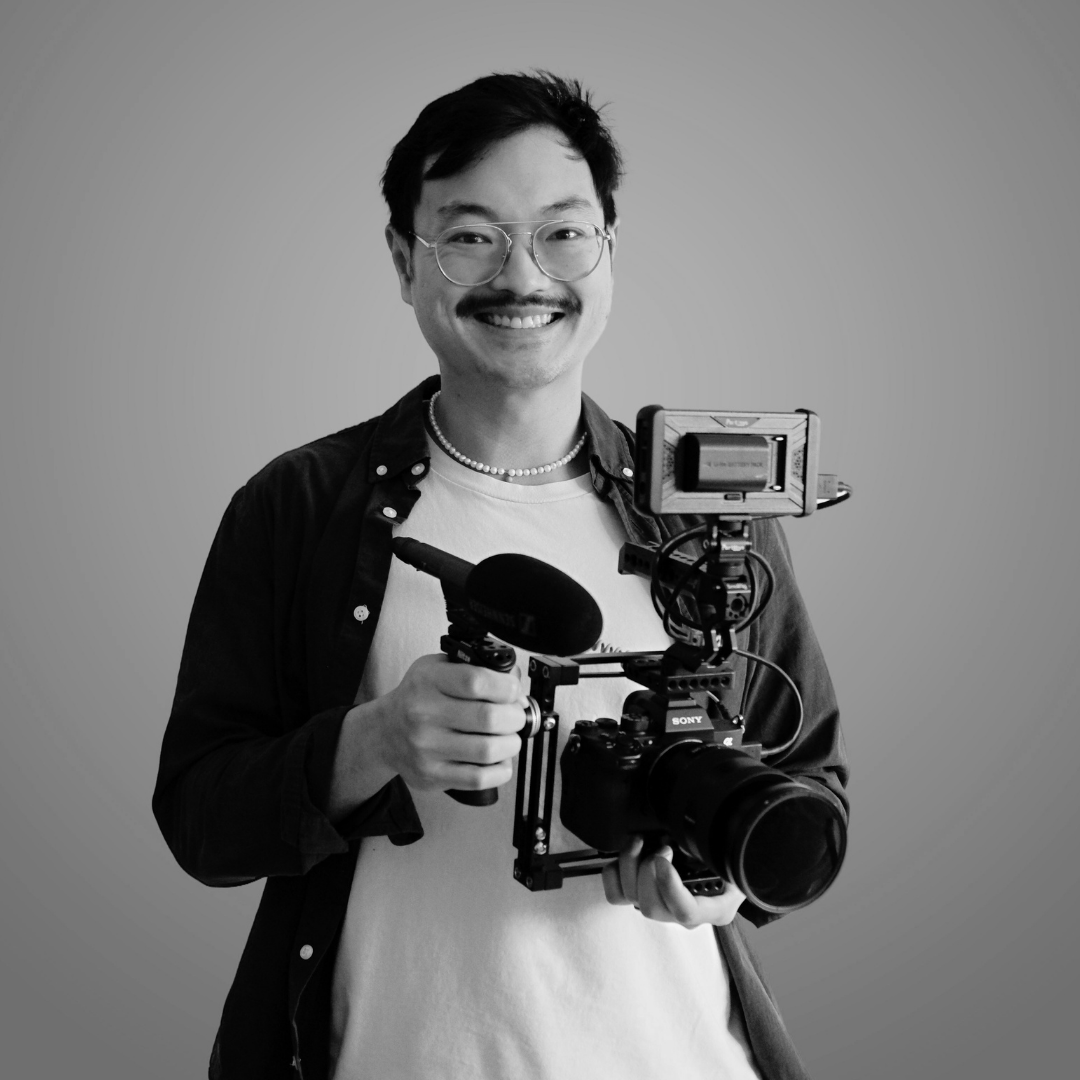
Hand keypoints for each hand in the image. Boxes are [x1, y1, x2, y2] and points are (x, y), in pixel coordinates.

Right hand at [328, 653, 527, 816]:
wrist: (385, 732)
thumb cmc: (419, 697)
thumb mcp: (437, 668)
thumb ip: (474, 667)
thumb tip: (515, 680)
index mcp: (428, 681)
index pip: (477, 681)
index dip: (507, 686)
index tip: (514, 691)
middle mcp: (424, 714)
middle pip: (489, 717)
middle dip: (515, 717)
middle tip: (516, 716)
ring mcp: (427, 748)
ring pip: (489, 750)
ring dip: (511, 744)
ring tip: (509, 737)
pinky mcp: (432, 775)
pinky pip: (479, 778)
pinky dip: (501, 770)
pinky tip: (499, 759)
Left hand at [602, 837, 745, 927]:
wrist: (732, 860)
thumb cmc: (734, 857)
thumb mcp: (736, 855)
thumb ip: (719, 851)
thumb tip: (688, 839)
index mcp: (715, 908)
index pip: (686, 912)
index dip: (669, 886)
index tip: (664, 856)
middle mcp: (685, 914)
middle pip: (652, 908)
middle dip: (648, 871)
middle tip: (660, 846)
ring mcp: (662, 907)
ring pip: (631, 898)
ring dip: (630, 864)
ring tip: (641, 840)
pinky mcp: (643, 896)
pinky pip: (616, 894)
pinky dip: (615, 871)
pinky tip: (629, 852)